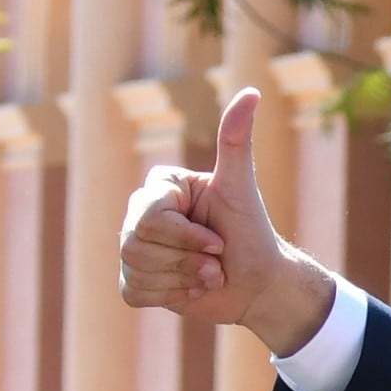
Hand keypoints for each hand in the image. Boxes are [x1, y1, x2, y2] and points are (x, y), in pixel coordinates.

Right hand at [116, 85, 335, 355]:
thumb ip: (236, 141)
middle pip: (136, 245)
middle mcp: (138, 212)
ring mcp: (132, 247)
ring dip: (183, 281)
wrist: (258, 284)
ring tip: (207, 275)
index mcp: (160, 187)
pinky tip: (191, 290)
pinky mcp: (134, 280)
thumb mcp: (242, 188)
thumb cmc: (252, 233)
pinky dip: (170, 298)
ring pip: (136, 270)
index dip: (188, 237)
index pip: (150, 218)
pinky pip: (135, 292)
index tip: (220, 241)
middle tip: (216, 262)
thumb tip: (251, 92)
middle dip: (188, 262)